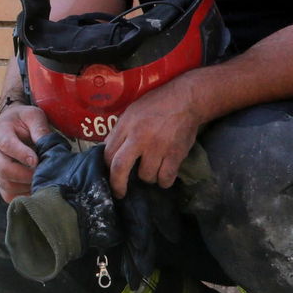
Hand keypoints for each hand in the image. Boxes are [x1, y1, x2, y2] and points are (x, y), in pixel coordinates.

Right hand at [0, 104, 52, 202]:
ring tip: (41, 181)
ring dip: (26, 186)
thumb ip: (39, 128)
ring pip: (6, 184)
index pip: (6, 145)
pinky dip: (22, 196)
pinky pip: (7, 195)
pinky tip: (35, 189)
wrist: (10, 125)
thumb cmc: (23, 120)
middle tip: (43, 174)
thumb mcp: (33, 116)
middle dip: (25, 175)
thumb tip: (47, 146)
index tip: (36, 160)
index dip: (21, 154)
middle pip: (3, 169)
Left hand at [102, 77, 203, 198]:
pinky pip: (166, 178)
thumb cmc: (155, 105)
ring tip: (151, 170)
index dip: (107, 167)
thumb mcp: (131, 113)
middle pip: (120, 168)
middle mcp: (140, 137)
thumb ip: (119, 132)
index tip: (110, 174)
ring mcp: (158, 147)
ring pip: (145, 175)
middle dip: (117, 185)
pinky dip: (163, 181)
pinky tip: (164, 176)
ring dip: (147, 178)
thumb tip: (107, 151)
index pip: (108, 153)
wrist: (185, 99)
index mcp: (126, 126)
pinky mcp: (176, 154)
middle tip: (119, 193)